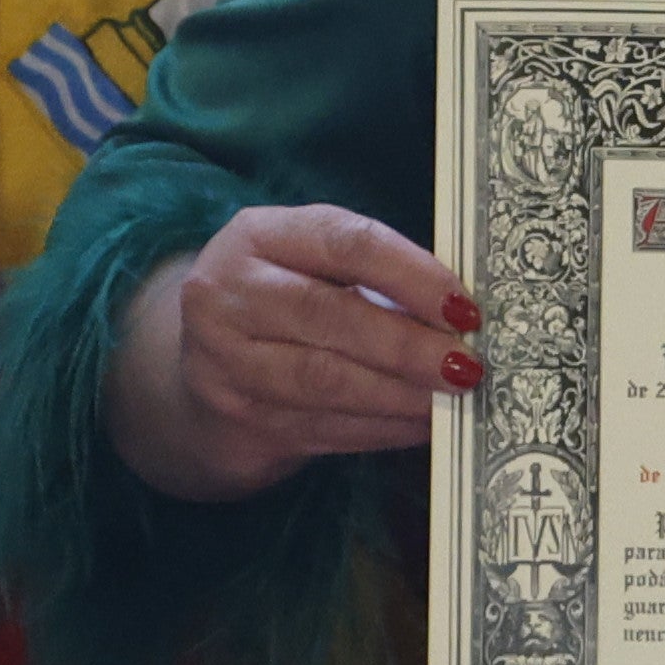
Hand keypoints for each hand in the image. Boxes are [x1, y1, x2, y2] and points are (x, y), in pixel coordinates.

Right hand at [106, 205, 479, 503]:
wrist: (198, 374)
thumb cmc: (280, 310)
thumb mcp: (308, 268)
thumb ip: (372, 276)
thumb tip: (462, 314)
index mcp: (259, 235)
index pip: (345, 243)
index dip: (412, 275)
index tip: (464, 308)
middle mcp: (228, 292)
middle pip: (329, 314)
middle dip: (407, 344)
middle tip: (466, 365)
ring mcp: (223, 360)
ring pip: (324, 380)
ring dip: (399, 395)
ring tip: (450, 401)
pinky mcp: (236, 418)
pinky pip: (322, 427)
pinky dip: (381, 429)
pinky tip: (418, 426)